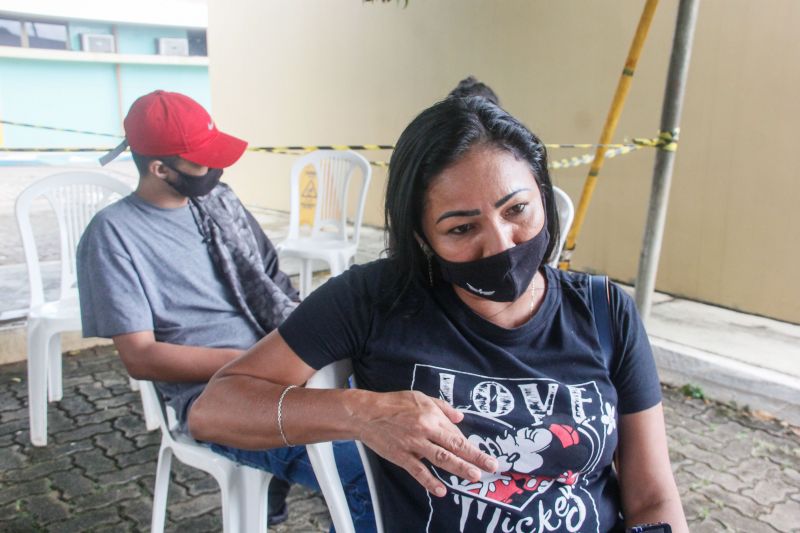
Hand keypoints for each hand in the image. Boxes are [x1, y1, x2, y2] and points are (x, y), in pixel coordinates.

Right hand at [354, 390, 497, 496]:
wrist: (367, 414)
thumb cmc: (394, 403)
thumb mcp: (421, 397)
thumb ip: (442, 407)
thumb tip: (460, 417)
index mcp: (431, 416)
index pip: (456, 433)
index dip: (471, 446)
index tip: (486, 455)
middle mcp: (425, 431)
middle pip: (454, 446)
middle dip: (474, 457)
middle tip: (491, 467)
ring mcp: (413, 445)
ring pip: (440, 458)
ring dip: (459, 468)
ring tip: (474, 476)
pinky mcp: (401, 457)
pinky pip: (418, 471)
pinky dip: (429, 482)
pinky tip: (441, 490)